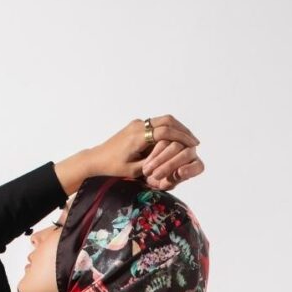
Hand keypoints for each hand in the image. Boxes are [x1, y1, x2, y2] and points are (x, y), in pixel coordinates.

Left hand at [88, 115, 203, 190]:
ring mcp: (137, 124)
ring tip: (188, 140)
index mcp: (138, 137)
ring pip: (163, 120)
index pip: (165, 132)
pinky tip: (176, 139)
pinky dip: (169, 129)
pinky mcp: (136, 126)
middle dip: (183, 130)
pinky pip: (156, 124)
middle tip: (195, 141)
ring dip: (177, 128)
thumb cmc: (113, 168)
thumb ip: (153, 163)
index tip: (194, 145)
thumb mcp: (134, 171)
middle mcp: (139, 126)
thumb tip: (172, 161)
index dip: (181, 138)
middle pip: (167, 121)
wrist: (96, 159)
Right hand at [140, 137, 204, 190]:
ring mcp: (180, 142)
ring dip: (160, 160)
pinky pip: (163, 141)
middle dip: (170, 166)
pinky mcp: (168, 136)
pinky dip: (154, 153)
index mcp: (195, 166)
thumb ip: (172, 181)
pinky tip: (147, 164)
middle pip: (186, 154)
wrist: (147, 171)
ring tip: (147, 171)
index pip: (198, 166)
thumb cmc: (159, 180)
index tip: (179, 173)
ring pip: (175, 146)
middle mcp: (191, 152)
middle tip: (156, 175)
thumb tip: (179, 172)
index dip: (190, 169)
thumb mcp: (165, 184)